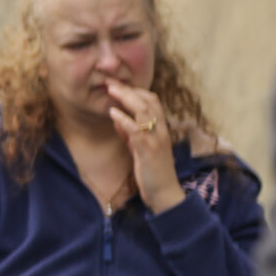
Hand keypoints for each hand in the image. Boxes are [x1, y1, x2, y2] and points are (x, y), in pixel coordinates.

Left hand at [106, 81, 182, 212]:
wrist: (164, 194)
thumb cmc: (152, 171)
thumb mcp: (139, 149)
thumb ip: (130, 134)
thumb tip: (117, 120)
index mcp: (161, 129)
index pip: (153, 101)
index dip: (136, 90)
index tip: (118, 84)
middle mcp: (162, 131)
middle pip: (149, 101)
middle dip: (129, 89)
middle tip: (111, 81)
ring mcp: (156, 140)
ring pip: (145, 111)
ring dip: (126, 98)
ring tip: (110, 90)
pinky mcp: (148, 151)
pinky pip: (137, 131)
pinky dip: (124, 120)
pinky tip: (112, 113)